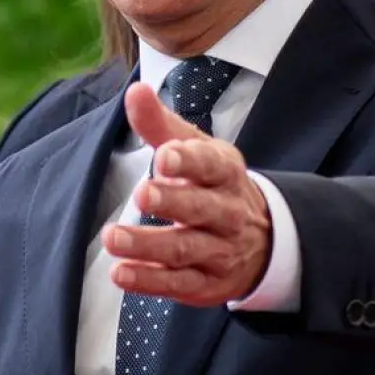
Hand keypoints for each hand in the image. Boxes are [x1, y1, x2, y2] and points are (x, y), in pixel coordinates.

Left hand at [102, 81, 272, 305]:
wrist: (261, 241)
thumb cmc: (212, 185)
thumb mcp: (194, 150)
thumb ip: (161, 125)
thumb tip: (135, 90)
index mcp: (225, 173)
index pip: (211, 166)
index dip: (189, 161)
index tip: (164, 155)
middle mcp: (227, 213)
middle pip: (201, 209)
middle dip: (172, 202)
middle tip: (141, 194)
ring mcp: (219, 251)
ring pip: (185, 249)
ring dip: (148, 245)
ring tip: (113, 238)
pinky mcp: (206, 283)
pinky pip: (178, 284)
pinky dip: (149, 281)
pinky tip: (121, 274)